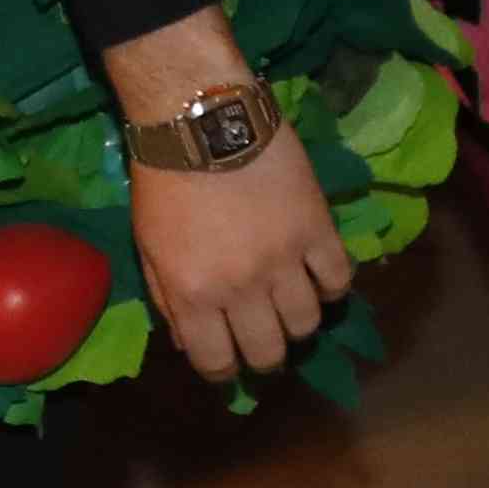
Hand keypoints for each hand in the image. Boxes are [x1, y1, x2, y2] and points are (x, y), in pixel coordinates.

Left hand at [101, 9, 351, 385]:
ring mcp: (284, 259)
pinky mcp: (317, 227)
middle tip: (264, 336)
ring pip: (309, 322)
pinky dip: (332, 284)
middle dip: (265, 354)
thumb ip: (169, 300)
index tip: (228, 359)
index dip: (223, 370)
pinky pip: (339, 277)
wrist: (200, 117)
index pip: (217, 362)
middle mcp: (241, 287)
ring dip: (299, 321)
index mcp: (194, 295)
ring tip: (291, 304)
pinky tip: (318, 273)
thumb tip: (191, 343)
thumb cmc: (163, 180)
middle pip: (269, 352)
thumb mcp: (149, 246)